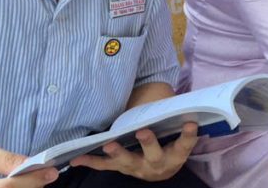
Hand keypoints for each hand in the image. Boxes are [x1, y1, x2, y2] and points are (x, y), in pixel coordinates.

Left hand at [71, 122, 197, 181]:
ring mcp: (138, 168)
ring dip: (118, 153)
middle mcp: (158, 164)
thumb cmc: (169, 143)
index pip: (184, 144)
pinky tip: (76, 159)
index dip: (188, 135)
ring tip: (109, 145)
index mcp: (175, 154)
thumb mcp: (176, 133)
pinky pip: (106, 166)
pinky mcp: (122, 168)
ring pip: (128, 161)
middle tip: (142, 132)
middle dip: (148, 143)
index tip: (191, 122)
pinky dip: (91, 161)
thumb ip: (174, 116)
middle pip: (154, 155)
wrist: (161, 170)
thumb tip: (173, 96)